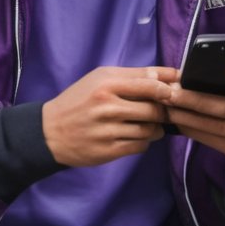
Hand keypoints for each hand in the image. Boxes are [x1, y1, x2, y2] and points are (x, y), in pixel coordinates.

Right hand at [42, 65, 179, 166]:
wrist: (49, 131)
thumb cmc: (78, 101)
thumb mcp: (99, 79)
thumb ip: (133, 76)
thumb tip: (167, 75)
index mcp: (106, 84)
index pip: (149, 84)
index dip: (168, 89)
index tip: (174, 91)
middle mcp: (107, 107)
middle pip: (153, 109)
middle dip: (163, 110)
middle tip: (163, 110)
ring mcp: (107, 131)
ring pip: (150, 130)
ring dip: (156, 128)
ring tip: (149, 124)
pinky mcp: (108, 151)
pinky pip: (140, 146)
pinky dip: (144, 142)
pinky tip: (136, 136)